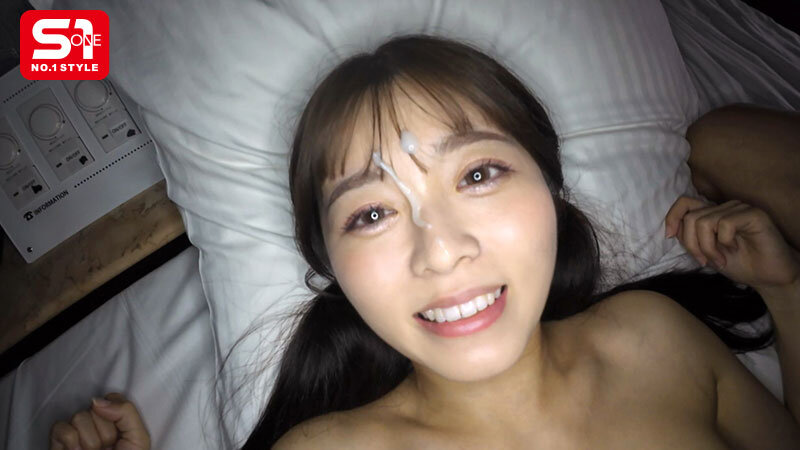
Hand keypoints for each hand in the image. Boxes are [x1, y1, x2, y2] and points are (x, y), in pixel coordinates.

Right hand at [50, 393, 149, 449]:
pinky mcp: (57, 443)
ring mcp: (75, 432)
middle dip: (105, 432)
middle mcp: (93, 423)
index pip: (112, 397)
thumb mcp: (138, 439)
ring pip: (79, 416)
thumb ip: (126, 412)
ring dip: (90, 441)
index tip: (121, 434)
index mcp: (114, 421)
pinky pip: (62, 428)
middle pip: (96, 407)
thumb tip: (97, 400)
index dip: (117, 414)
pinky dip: (72, 443)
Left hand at [665, 196, 799, 291]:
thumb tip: (671, 230)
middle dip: (692, 245)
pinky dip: (724, 243)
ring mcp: (739, 208)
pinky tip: (735, 251)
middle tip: (704, 261)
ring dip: (707, 248)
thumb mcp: (705, 252)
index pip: (684, 203)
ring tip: (720, 260)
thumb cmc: (739, 264)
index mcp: (712, 213)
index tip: (669, 236)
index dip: (672, 217)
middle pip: (691, 218)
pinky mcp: (754, 214)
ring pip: (704, 222)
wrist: (767, 277)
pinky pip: (725, 224)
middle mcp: (724, 207)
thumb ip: (690, 238)